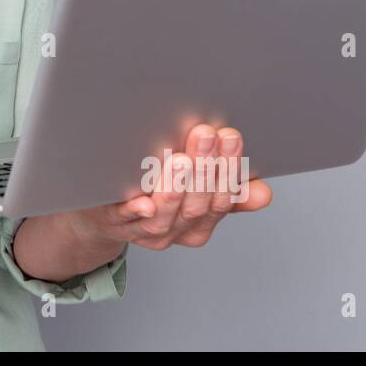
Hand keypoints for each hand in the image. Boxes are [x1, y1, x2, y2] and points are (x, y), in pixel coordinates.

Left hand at [64, 120, 272, 254]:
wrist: (101, 216)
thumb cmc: (153, 192)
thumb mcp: (194, 192)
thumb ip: (228, 192)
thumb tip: (264, 193)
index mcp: (199, 222)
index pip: (222, 199)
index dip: (228, 169)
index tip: (230, 136)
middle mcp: (175, 230)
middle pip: (196, 205)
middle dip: (205, 169)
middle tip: (205, 135)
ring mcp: (143, 230)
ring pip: (165, 214)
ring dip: (176, 188)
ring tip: (181, 159)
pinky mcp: (112, 221)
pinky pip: (125, 219)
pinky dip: (136, 212)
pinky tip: (143, 202)